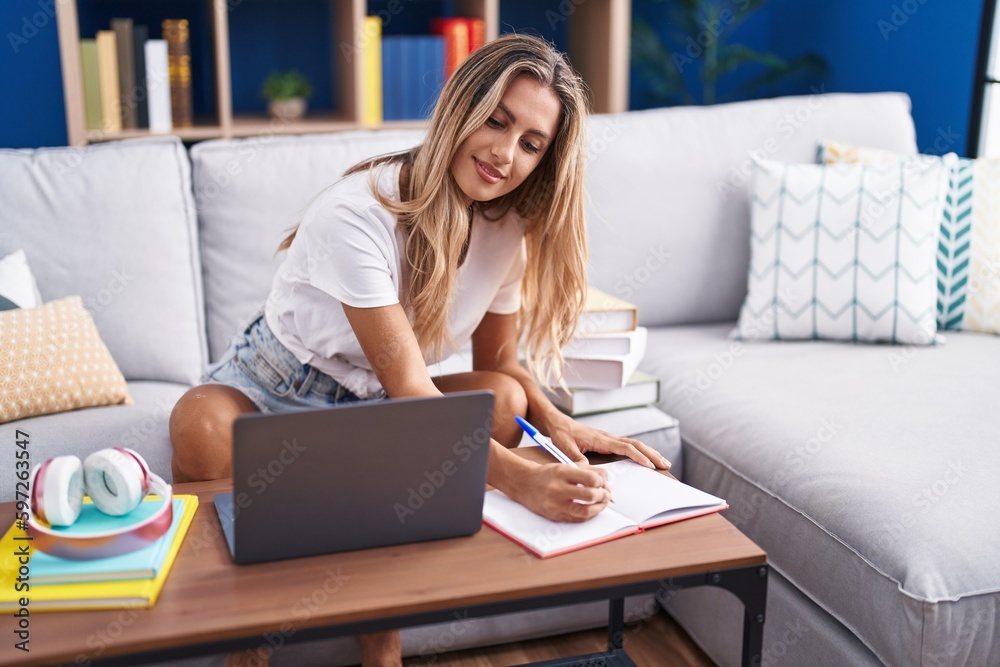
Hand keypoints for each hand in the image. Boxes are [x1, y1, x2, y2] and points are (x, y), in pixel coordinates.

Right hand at [509, 463, 610, 521]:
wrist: (524, 483)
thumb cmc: (546, 474)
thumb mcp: (565, 465)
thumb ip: (586, 470)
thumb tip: (605, 478)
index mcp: (561, 472)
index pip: (590, 478)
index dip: (602, 481)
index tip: (603, 481)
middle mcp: (557, 489)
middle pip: (589, 495)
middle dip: (603, 495)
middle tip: (606, 493)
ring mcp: (555, 505)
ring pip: (585, 511)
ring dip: (599, 508)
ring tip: (602, 502)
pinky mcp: (555, 516)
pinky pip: (577, 519)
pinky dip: (588, 515)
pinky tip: (592, 510)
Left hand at [546, 415, 671, 470]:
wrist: (557, 423)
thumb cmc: (561, 433)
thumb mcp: (564, 447)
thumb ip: (575, 459)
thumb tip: (586, 471)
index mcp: (601, 439)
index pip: (625, 447)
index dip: (638, 456)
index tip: (649, 466)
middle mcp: (608, 437)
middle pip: (635, 444)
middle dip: (651, 454)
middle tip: (665, 464)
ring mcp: (608, 439)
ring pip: (634, 444)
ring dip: (649, 452)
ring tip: (662, 462)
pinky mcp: (607, 441)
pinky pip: (628, 446)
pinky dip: (640, 451)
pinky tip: (645, 457)